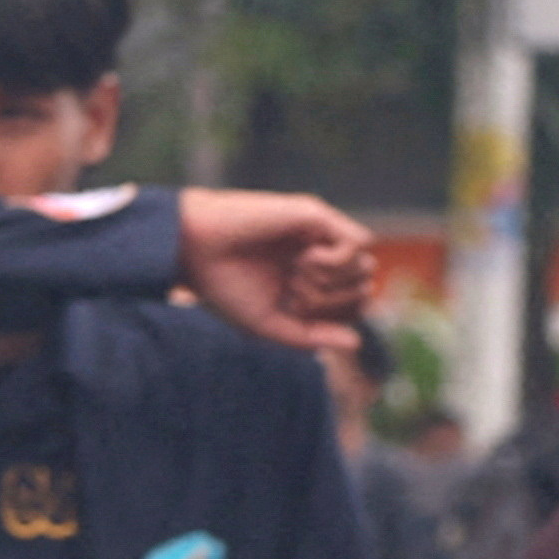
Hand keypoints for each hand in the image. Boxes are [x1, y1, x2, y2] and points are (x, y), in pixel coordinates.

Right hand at [174, 190, 379, 355]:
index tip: (299, 313)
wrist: (194, 249)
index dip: (337, 317)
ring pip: (364, 264)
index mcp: (304, 280)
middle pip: (362, 286)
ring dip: (335, 281)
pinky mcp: (317, 215)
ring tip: (298, 276)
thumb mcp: (268, 324)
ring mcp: (318, 234)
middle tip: (297, 295)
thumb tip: (358, 343)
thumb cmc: (223, 286)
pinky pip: (357, 243)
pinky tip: (303, 259)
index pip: (351, 304)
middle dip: (337, 301)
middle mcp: (316, 255)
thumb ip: (312, 336)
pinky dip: (336, 260)